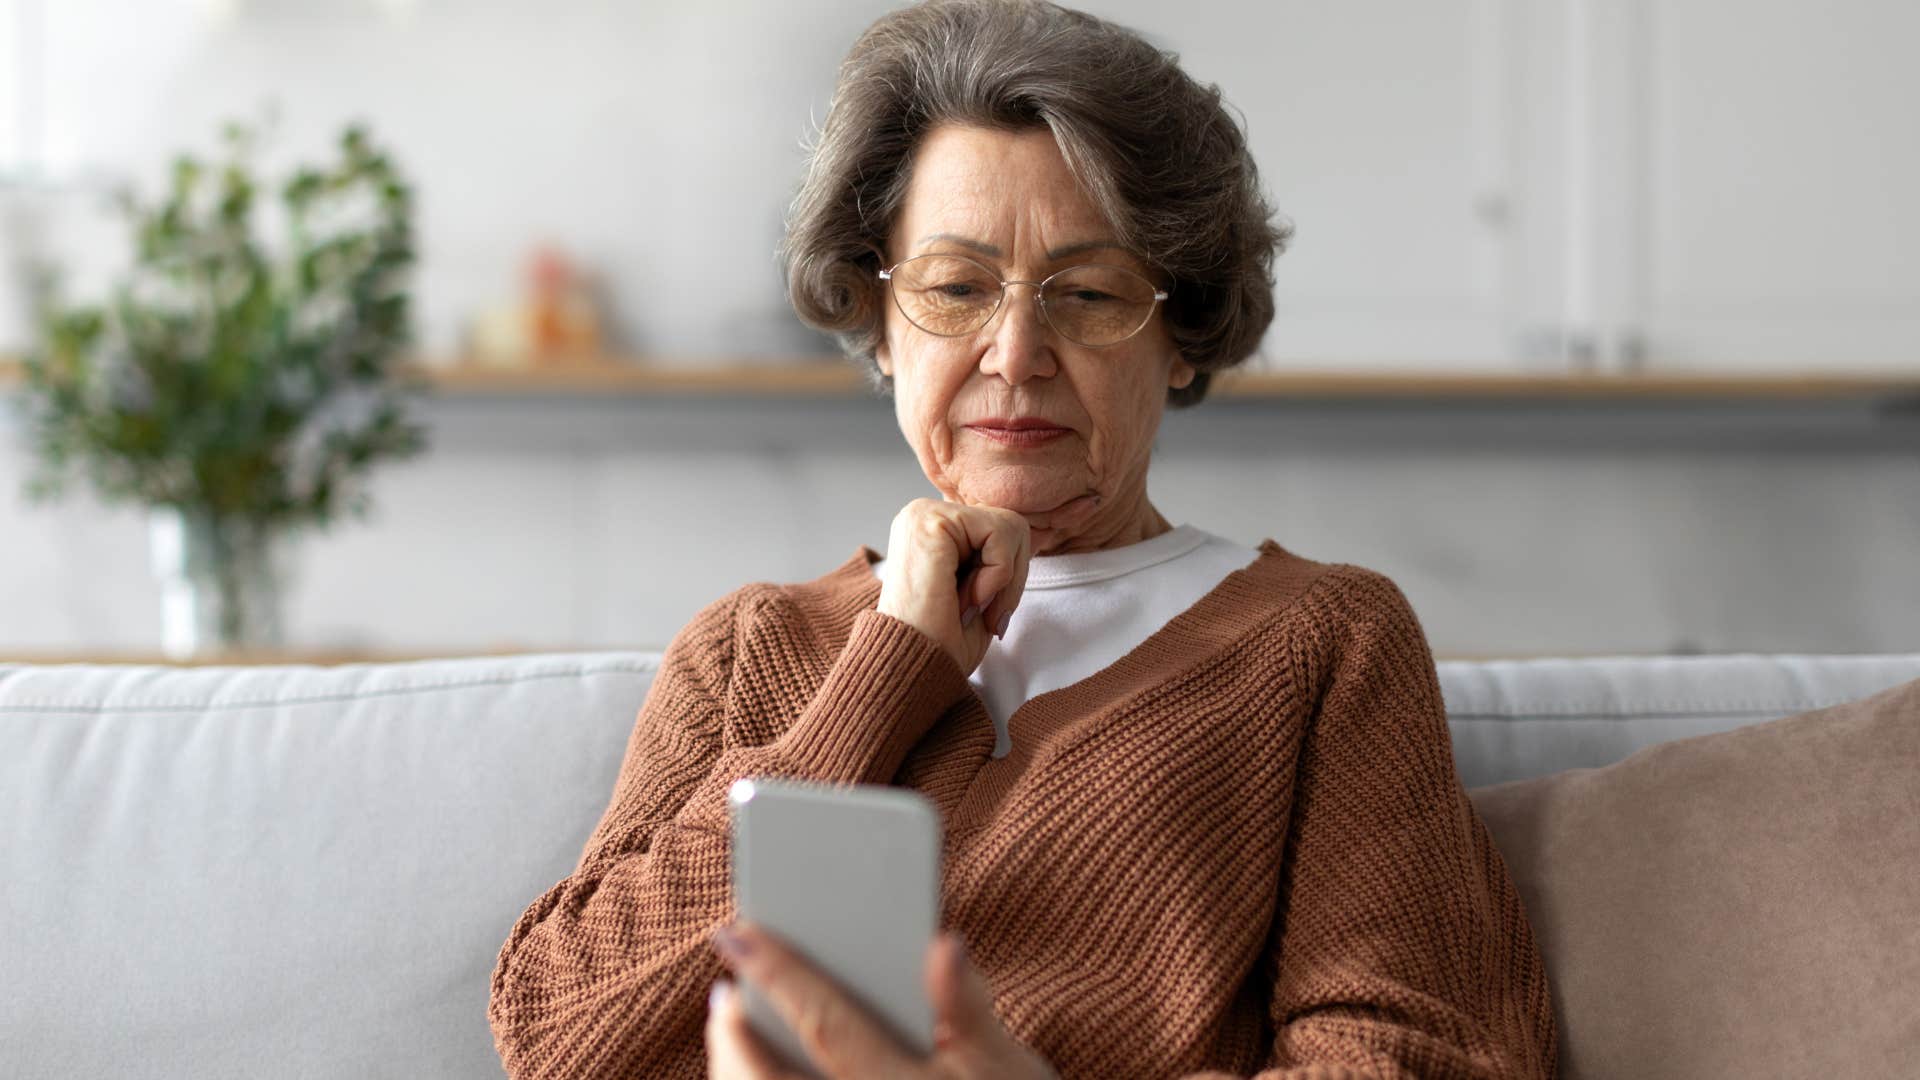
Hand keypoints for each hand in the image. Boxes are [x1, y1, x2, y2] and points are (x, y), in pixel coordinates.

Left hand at [705, 920, 1057, 1079]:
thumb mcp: (1009, 1063)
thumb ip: (969, 1003)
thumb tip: (942, 942)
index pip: (826, 1024)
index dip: (777, 973)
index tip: (734, 930)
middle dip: (734, 1035)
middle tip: (725, 992)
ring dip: (738, 1070)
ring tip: (737, 1027)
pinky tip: (765, 1072)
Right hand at [874, 494, 1094, 675]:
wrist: (915, 674)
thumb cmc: (945, 646)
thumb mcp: (986, 593)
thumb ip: (1004, 558)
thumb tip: (1053, 528)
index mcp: (935, 530)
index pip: (1002, 529)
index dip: (1017, 566)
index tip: (1015, 585)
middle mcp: (924, 514)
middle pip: (1012, 524)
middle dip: (1012, 578)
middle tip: (983, 614)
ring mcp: (923, 514)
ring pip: (1010, 526)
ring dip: (1003, 580)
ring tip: (971, 607)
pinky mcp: (929, 521)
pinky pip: (999, 534)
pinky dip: (996, 576)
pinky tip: (966, 599)